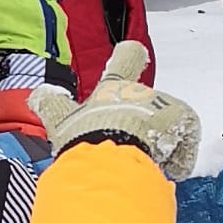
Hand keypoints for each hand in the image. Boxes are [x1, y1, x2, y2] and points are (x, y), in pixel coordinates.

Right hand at [28, 42, 201, 180]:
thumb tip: (37, 93)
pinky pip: (184, 141)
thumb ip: (50, 104)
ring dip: (160, 142)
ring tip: (147, 163)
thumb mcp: (59, 119)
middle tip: (138, 144)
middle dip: (146, 122)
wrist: (111, 155)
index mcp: (113, 88)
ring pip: (168, 125)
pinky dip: (178, 157)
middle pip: (151, 102)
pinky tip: (166, 171)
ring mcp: (165, 105)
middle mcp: (141, 91)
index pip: (124, 59)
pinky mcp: (183, 122)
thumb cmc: (82, 137)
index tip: (132, 51)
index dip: (129, 55)